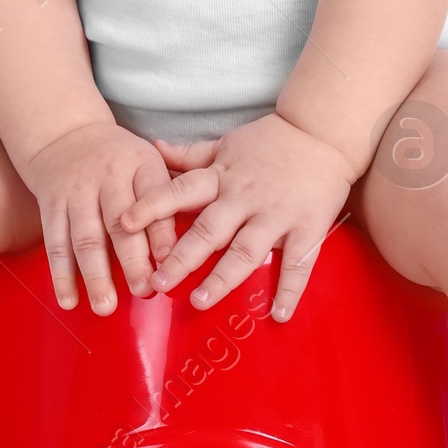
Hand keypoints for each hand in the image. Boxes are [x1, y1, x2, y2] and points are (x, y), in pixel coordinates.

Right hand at [20, 121, 179, 313]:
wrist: (66, 133)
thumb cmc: (119, 159)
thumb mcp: (149, 162)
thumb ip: (168, 199)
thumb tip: (184, 247)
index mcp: (140, 164)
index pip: (154, 196)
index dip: (161, 229)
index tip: (170, 260)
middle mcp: (107, 176)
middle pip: (119, 221)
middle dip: (131, 260)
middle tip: (143, 291)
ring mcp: (76, 191)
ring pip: (86, 236)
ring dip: (95, 275)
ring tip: (106, 305)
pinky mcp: (51, 205)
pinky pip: (55, 243)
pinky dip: (61, 274)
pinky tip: (69, 299)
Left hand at [118, 113, 358, 320]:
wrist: (322, 132)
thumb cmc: (270, 141)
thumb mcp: (226, 143)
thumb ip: (189, 154)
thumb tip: (152, 149)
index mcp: (222, 176)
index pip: (180, 190)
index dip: (152, 206)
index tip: (125, 224)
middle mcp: (245, 197)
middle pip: (208, 229)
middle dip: (181, 257)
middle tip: (157, 282)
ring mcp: (277, 215)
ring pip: (246, 250)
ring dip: (223, 278)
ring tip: (201, 302)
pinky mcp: (307, 228)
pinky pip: (298, 264)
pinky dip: (289, 291)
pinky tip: (277, 315)